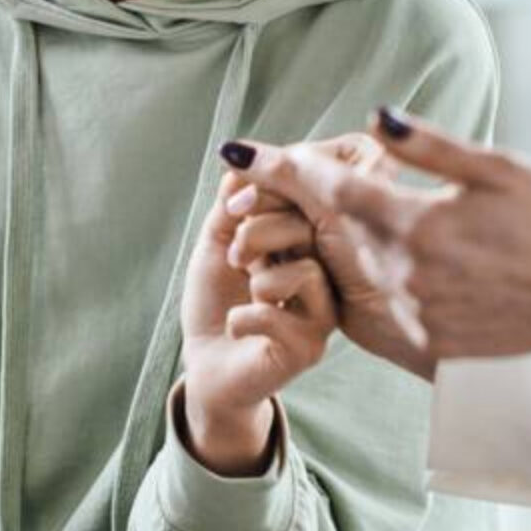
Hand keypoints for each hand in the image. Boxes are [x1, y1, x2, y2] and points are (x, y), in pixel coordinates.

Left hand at [178, 171, 340, 474]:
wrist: (206, 365)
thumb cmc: (216, 303)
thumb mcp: (216, 245)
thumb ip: (230, 208)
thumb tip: (239, 164)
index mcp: (306, 245)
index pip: (306, 204)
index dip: (271, 193)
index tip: (233, 204)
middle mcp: (323, 275)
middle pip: (313, 231)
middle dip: (262, 230)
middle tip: (233, 252)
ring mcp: (321, 314)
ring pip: (308, 273)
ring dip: (262, 276)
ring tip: (245, 290)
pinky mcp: (308, 349)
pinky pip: (285, 318)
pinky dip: (249, 317)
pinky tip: (237, 325)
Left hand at [222, 109, 530, 360]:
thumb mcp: (498, 169)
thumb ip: (428, 147)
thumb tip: (373, 118)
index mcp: (417, 226)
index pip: (331, 188)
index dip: (281, 165)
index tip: (237, 150)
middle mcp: (406, 277)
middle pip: (335, 231)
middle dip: (305, 204)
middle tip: (271, 179)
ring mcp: (415, 318)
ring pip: (356, 271)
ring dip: (340, 244)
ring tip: (330, 220)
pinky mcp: (428, 348)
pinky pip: (378, 313)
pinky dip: (369, 286)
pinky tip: (379, 267)